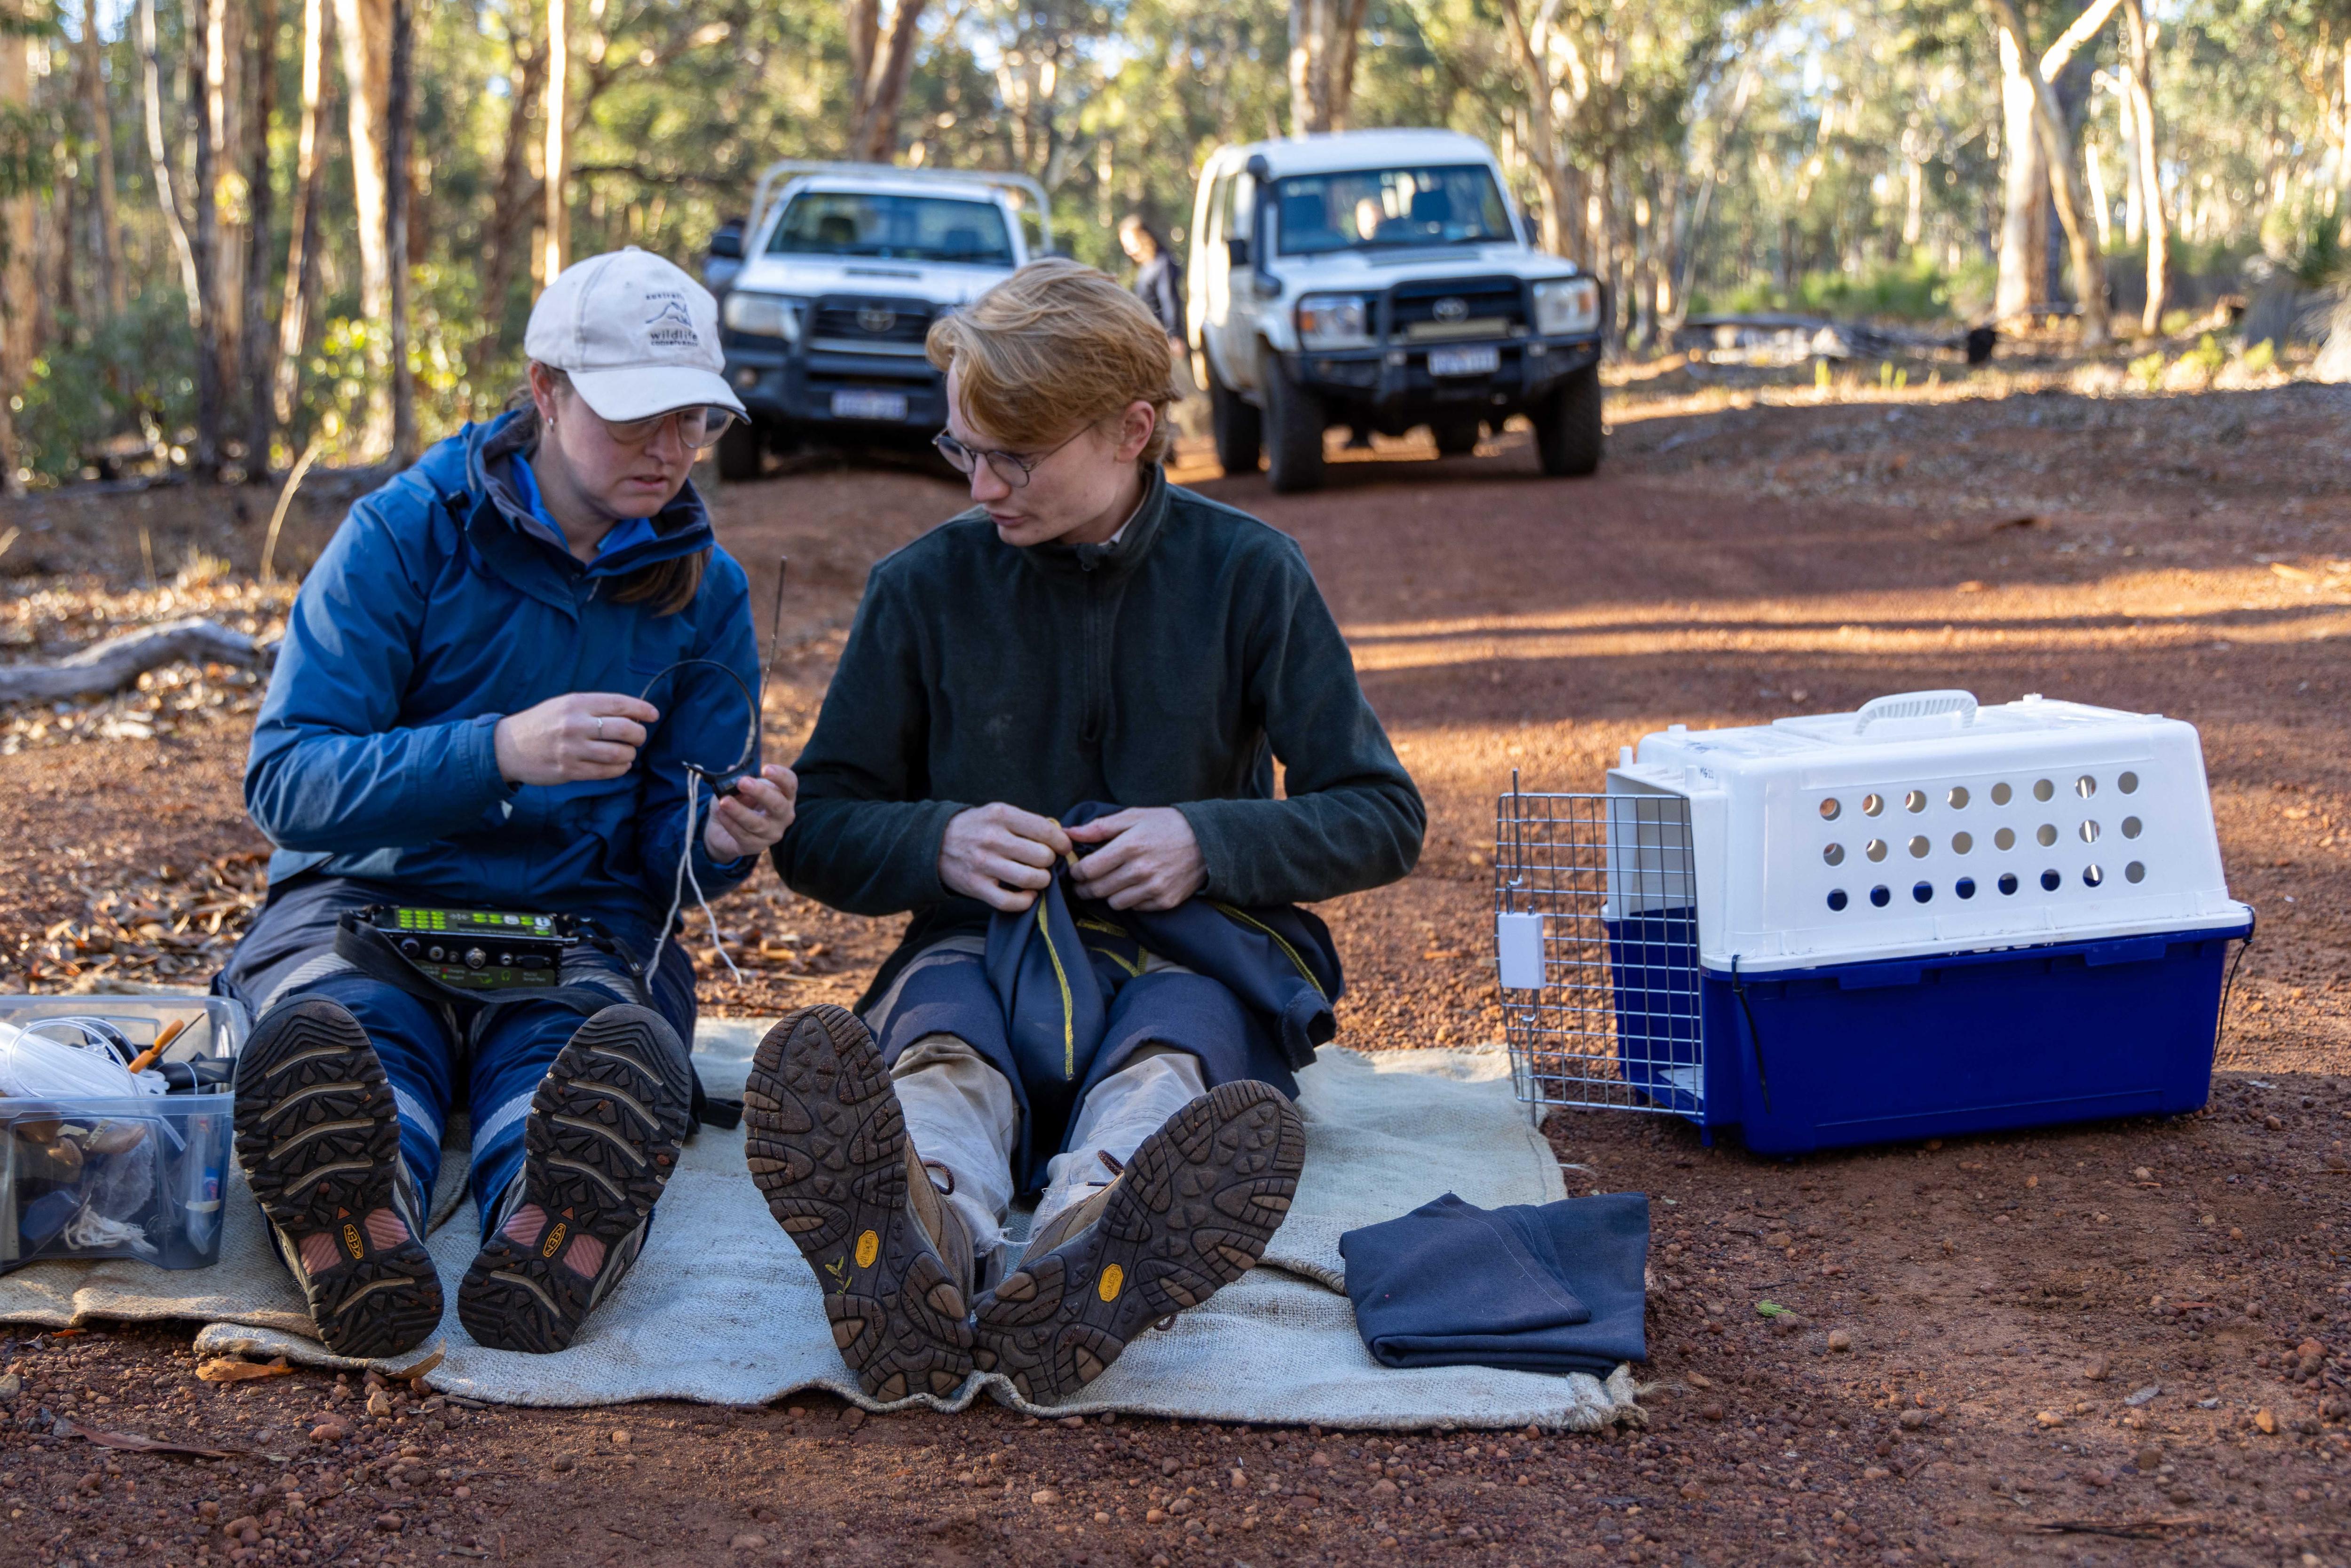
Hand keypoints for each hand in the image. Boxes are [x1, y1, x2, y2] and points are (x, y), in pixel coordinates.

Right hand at [493, 693, 660, 785]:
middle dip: (639, 734)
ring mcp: (572, 749)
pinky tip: (619, 765)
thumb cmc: (542, 724)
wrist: (507, 747)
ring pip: (619, 754)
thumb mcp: (564, 705)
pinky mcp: (569, 770)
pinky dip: (619, 769)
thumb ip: (594, 708)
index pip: (619, 704)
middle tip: (637, 737)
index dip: (642, 709)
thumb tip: (632, 715)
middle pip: (625, 729)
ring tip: (626, 752)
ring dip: (630, 754)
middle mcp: (575, 724)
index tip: (653, 715)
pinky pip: (606, 772)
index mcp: (576, 703)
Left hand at [703, 765, 796, 860]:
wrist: (723, 830)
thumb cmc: (738, 803)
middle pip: (778, 804)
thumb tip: (733, 771)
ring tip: (724, 801)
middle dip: (760, 792)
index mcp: (784, 795)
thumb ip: (738, 779)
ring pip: (757, 823)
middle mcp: (784, 815)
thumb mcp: (738, 787)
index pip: (790, 784)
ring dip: (739, 811)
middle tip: (742, 782)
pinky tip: (720, 813)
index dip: (780, 776)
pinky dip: (730, 823)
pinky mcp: (757, 846)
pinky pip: (743, 835)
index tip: (765, 769)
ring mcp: (772, 833)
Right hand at [940, 803, 1072, 912]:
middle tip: (1045, 863)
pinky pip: (1010, 902)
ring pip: (1030, 879)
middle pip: (1042, 856)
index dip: (1062, 842)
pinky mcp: (976, 886)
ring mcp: (983, 864)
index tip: (1063, 848)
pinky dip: (1026, 901)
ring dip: (1042, 881)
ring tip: (1039, 878)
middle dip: (1050, 862)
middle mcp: (992, 838)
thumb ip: (1026, 822)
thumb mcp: (998, 813)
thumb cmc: (976, 828)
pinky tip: (1028, 895)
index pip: (1045, 829)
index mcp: (1001, 815)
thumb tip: (1061, 836)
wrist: (935, 844)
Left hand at [1066, 807, 1204, 911]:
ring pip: (1114, 903)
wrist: (1208, 842)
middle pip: (1098, 889)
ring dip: (1107, 895)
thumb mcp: (1134, 816)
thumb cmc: (1167, 825)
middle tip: (1083, 884)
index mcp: (1129, 846)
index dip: (1077, 872)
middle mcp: (1140, 870)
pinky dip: (1129, 900)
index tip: (1076, 870)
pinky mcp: (1165, 901)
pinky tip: (1132, 888)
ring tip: (1109, 885)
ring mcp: (1154, 888)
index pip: (1089, 869)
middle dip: (1085, 888)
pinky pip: (1135, 908)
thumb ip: (1100, 827)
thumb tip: (1069, 832)